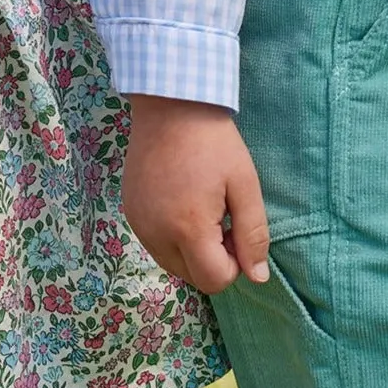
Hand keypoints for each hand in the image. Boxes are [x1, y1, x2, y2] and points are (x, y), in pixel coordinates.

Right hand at [121, 96, 271, 293]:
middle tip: (220, 218)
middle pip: (192, 277)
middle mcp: (156, 234)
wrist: (170, 106)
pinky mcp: (130, 212)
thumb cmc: (214, 143)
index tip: (235, 230)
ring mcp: (138, 224)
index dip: (234, 265)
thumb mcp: (244, 185)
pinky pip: (155, 243)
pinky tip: (181, 201)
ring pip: (172, 263)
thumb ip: (252, 235)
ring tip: (200, 209)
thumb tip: (257, 277)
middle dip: (212, 258)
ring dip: (191, 250)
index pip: (213, 281)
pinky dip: (171, 236)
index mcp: (188, 229)